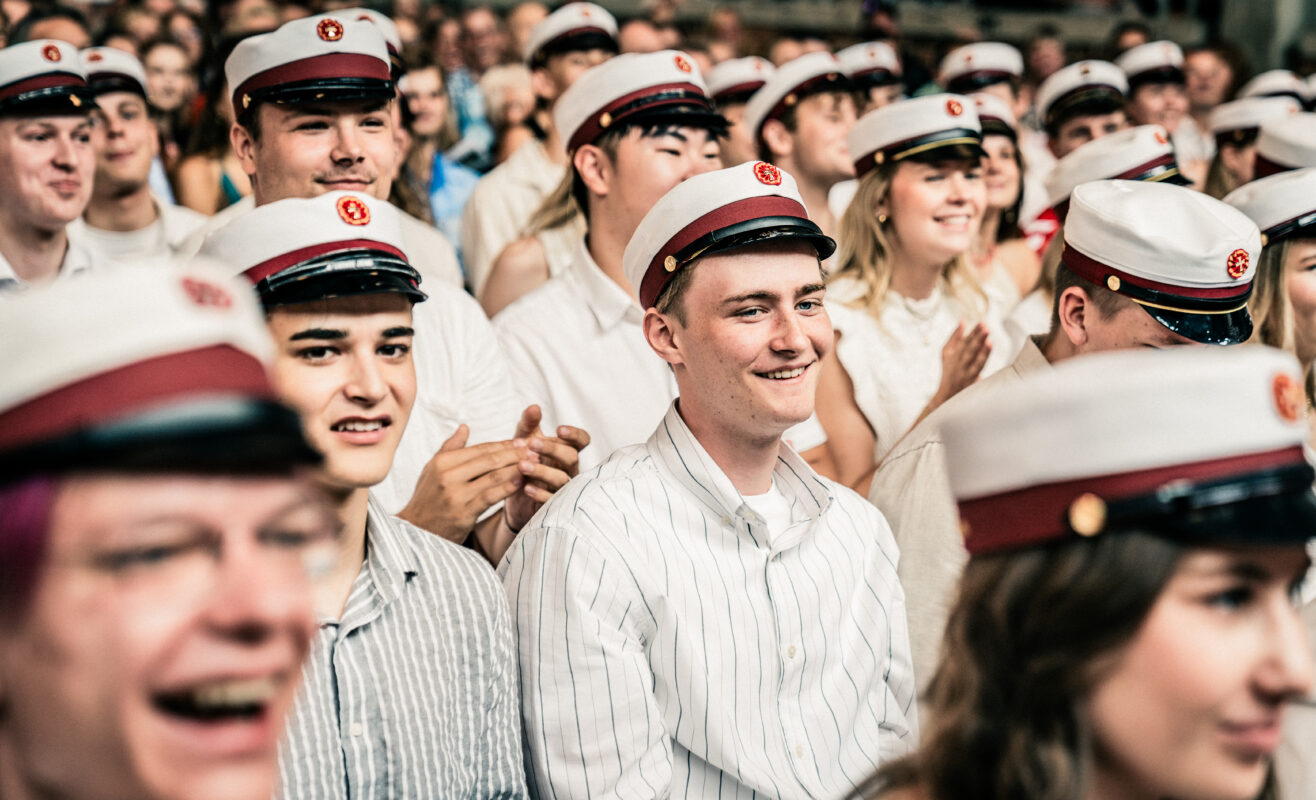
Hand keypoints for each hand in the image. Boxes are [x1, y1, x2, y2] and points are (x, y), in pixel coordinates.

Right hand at [397, 424, 526, 542]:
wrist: (416, 533)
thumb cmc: (427, 499)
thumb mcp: (433, 470)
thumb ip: (450, 448)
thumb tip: (465, 427)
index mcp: (442, 462)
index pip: (480, 449)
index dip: (504, 444)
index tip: (523, 440)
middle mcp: (447, 475)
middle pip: (489, 459)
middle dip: (515, 453)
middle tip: (536, 449)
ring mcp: (455, 494)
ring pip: (493, 476)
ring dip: (516, 468)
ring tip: (535, 463)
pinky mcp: (464, 512)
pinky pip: (491, 496)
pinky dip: (507, 487)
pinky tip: (521, 482)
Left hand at [503, 406, 591, 530]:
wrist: (511, 494)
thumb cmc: (524, 460)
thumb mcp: (524, 439)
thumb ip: (529, 424)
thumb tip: (534, 407)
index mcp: (565, 450)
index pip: (582, 441)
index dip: (575, 435)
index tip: (559, 429)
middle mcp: (568, 468)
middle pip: (572, 457)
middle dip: (552, 449)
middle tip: (531, 443)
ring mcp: (562, 488)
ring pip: (562, 480)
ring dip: (543, 471)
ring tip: (523, 465)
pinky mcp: (552, 505)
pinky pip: (552, 501)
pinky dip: (540, 494)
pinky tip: (526, 487)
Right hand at [933, 322, 990, 407]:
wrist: (946, 395)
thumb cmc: (949, 370)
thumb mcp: (947, 352)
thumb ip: (955, 336)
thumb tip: (962, 320)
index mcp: (952, 354)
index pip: (964, 341)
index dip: (973, 332)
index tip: (982, 323)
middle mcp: (958, 362)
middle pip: (968, 348)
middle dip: (977, 337)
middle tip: (985, 327)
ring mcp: (965, 372)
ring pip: (974, 358)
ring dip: (981, 348)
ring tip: (988, 338)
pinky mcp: (971, 380)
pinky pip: (978, 369)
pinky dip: (984, 359)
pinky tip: (989, 351)